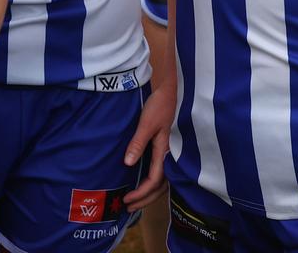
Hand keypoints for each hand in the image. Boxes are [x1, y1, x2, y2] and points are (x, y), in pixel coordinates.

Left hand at [122, 83, 174, 210]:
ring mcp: (169, 154)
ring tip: (135, 200)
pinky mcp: (167, 149)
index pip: (154, 181)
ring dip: (149, 193)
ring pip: (162, 182)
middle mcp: (169, 157)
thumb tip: (128, 163)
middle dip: (144, 199)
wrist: (170, 91)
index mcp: (164, 152)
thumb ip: (138, 143)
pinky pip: (162, 173)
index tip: (127, 198)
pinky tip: (143, 183)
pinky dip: (153, 183)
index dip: (141, 193)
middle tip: (128, 206)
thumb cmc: (159, 106)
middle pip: (159, 187)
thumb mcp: (146, 123)